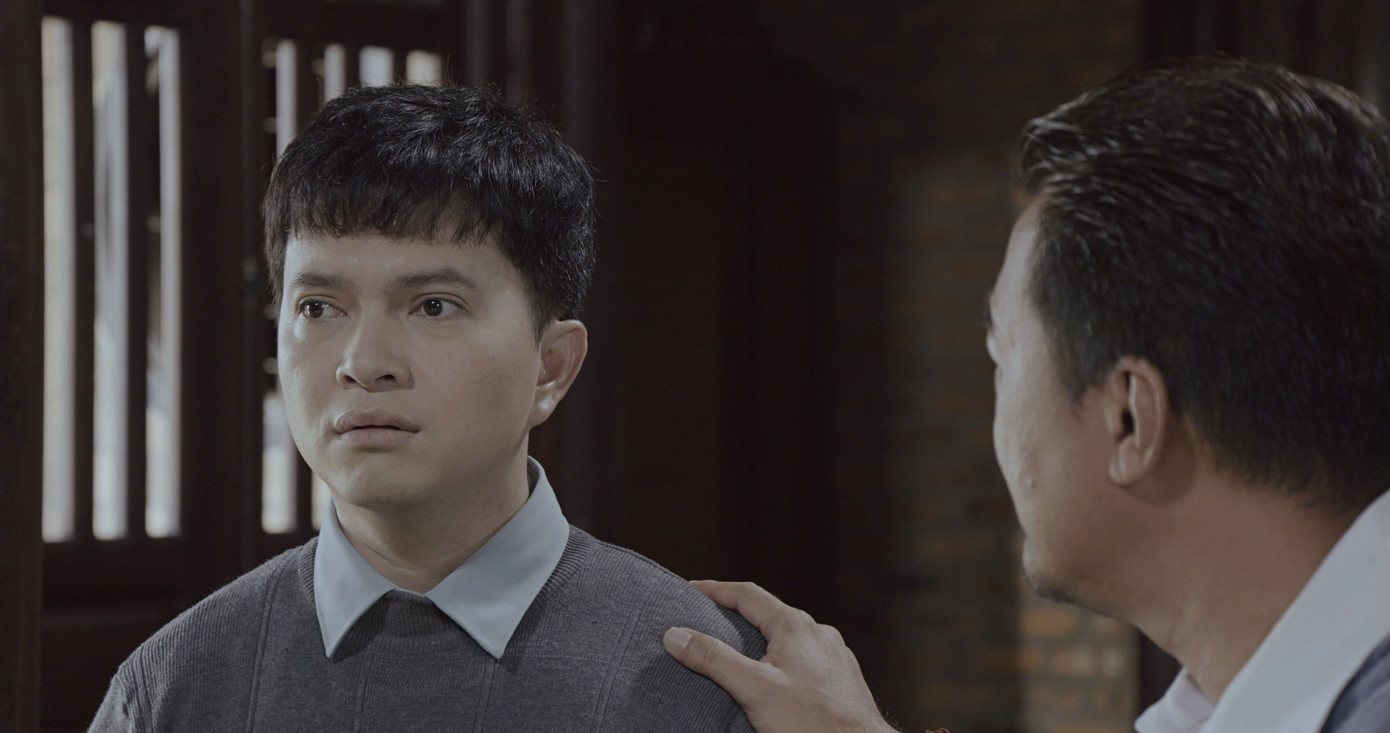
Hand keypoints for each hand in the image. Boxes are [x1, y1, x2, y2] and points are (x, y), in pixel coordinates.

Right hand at [663, 580, 896, 732]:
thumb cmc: (811, 722)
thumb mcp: (753, 688)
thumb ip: (714, 659)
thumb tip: (676, 635)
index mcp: (795, 626)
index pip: (748, 594)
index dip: (716, 590)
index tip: (691, 590)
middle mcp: (818, 633)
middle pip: (769, 614)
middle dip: (738, 615)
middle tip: (710, 620)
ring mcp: (834, 656)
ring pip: (790, 638)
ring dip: (763, 639)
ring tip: (740, 652)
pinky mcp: (842, 678)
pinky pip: (806, 659)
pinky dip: (783, 660)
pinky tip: (777, 679)